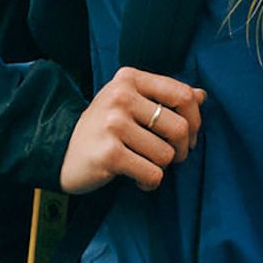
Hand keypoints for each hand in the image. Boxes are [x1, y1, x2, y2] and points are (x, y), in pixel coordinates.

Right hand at [59, 67, 207, 195]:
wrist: (60, 151)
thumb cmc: (103, 128)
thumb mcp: (130, 103)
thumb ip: (164, 97)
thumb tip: (202, 95)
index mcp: (129, 79)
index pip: (183, 94)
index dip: (195, 120)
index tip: (188, 136)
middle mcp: (120, 96)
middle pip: (179, 128)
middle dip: (181, 150)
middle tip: (168, 157)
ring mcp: (113, 124)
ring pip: (166, 155)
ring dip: (161, 168)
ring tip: (144, 165)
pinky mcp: (109, 154)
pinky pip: (152, 174)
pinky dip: (149, 183)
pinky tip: (136, 179)